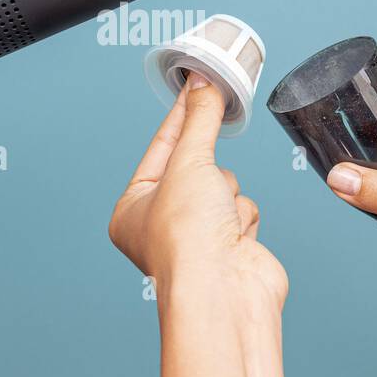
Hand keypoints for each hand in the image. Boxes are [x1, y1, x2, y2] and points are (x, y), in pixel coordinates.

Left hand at [110, 73, 294, 376]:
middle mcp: (160, 225)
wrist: (224, 292)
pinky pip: (244, 209)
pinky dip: (243, 218)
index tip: (196, 85)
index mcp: (132, 210)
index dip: (180, 116)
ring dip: (228, 197)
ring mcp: (196, 237)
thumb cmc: (187, 243)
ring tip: (217, 221)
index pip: (160, 148)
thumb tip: (203, 84)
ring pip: (225, 186)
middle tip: (205, 177)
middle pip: (198, 166)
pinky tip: (234, 238)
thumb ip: (200, 120)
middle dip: (209, 173)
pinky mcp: (229, 247)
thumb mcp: (189, 162)